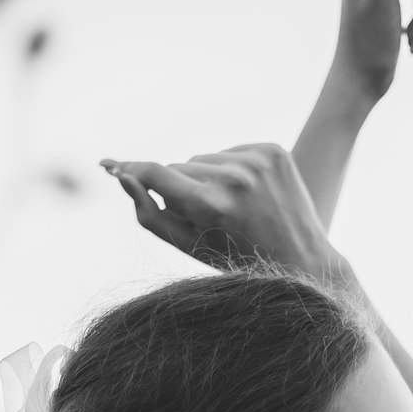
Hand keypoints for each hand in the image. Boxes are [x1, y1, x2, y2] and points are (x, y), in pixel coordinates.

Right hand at [99, 145, 344, 277]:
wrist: (303, 261)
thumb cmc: (238, 260)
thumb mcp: (190, 246)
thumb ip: (150, 214)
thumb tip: (121, 176)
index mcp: (210, 206)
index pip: (155, 172)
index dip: (131, 170)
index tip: (109, 165)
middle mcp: (234, 178)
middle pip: (179, 167)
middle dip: (182, 189)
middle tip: (209, 219)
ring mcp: (257, 161)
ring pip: (204, 159)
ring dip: (207, 180)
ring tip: (231, 210)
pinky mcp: (273, 150)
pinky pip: (230, 152)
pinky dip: (231, 170)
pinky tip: (249, 196)